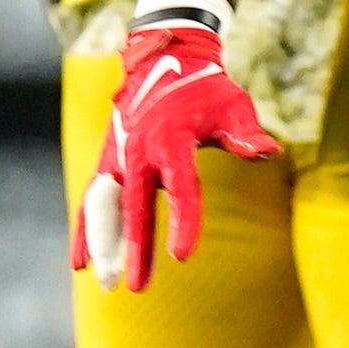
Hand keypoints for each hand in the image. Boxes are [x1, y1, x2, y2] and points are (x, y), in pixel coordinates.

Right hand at [72, 10, 279, 289]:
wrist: (163, 61)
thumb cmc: (206, 90)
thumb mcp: (233, 106)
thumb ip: (246, 134)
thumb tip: (267, 152)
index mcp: (172, 139)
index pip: (180, 188)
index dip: (183, 221)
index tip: (181, 255)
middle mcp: (139, 151)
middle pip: (136, 208)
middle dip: (135, 248)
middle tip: (137, 286)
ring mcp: (119, 158)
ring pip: (106, 209)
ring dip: (104, 246)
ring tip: (106, 284)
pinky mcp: (108, 164)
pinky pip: (92, 202)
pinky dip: (85, 232)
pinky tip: (81, 264)